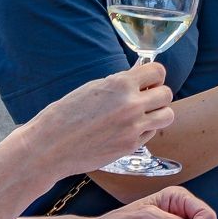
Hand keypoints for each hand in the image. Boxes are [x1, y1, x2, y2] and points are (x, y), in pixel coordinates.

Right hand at [15, 61, 174, 184]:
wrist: (50, 147)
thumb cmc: (65, 115)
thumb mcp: (93, 88)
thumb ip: (120, 82)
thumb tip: (140, 73)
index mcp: (120, 85)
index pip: (158, 72)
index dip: (154, 75)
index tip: (148, 80)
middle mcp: (131, 105)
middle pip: (166, 94)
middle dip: (157, 94)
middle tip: (145, 98)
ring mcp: (133, 128)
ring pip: (167, 116)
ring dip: (158, 113)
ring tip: (143, 114)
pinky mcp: (131, 147)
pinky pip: (151, 133)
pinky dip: (145, 130)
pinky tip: (128, 129)